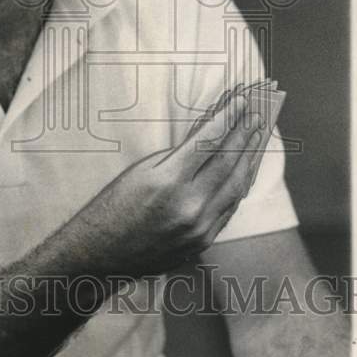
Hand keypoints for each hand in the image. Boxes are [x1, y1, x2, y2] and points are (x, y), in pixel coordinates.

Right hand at [71, 93, 264, 277]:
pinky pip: (229, 209)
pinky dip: (238, 186)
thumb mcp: (141, 170)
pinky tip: (243, 171)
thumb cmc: (114, 206)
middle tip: (256, 115)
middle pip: (228, 162)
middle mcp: (189, 206)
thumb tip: (209, 134)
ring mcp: (200, 228)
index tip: (241, 102)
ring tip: (257, 138)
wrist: (100, 254)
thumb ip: (178, 154)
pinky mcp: (203, 242)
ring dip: (249, 159)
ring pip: (236, 187)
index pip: (209, 141)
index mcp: (169, 182)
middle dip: (244, 134)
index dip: (229, 118)